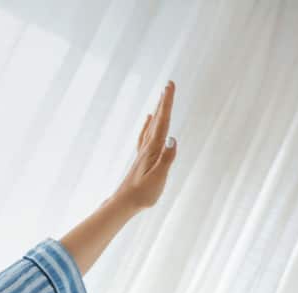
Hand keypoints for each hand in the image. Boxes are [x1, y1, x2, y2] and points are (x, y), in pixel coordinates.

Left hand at [111, 80, 177, 209]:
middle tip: (169, 85)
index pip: (163, 122)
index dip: (167, 103)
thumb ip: (167, 158)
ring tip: (162, 97)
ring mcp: (143, 152)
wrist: (124, 203)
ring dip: (158, 110)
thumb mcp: (158, 177)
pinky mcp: (142, 157)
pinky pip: (146, 134)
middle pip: (157, 119)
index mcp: (152, 149)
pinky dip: (149, 124)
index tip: (170, 86)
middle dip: (164, 102)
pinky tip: (149, 119)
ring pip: (152, 125)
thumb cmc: (143, 193)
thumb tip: (173, 138)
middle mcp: (147, 147)